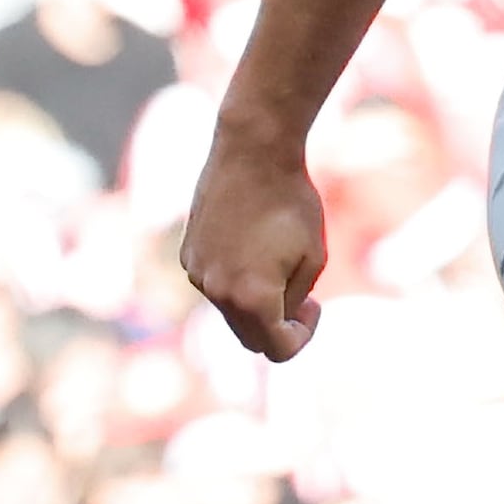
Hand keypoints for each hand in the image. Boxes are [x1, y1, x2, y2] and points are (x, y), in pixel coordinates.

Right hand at [181, 131, 330, 362]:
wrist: (252, 152)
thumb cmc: (292, 202)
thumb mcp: (312, 259)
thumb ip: (294, 302)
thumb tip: (276, 319)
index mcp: (253, 298)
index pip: (277, 351)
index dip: (303, 336)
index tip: (315, 306)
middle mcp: (217, 292)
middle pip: (249, 339)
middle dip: (276, 326)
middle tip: (300, 297)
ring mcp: (197, 274)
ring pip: (230, 311)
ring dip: (254, 302)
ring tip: (274, 262)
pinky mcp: (188, 255)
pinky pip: (214, 285)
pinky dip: (234, 280)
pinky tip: (249, 243)